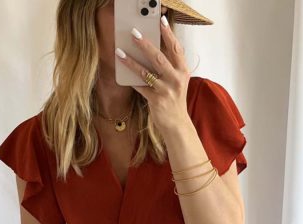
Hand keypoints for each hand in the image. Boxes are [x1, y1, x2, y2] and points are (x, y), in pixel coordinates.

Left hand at [116, 14, 189, 132]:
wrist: (177, 124)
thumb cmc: (175, 99)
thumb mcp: (177, 80)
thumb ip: (170, 66)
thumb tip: (152, 48)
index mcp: (183, 71)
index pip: (176, 48)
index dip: (168, 34)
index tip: (160, 21)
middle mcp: (176, 79)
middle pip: (159, 57)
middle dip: (145, 44)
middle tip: (133, 33)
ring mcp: (166, 90)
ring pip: (146, 72)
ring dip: (131, 62)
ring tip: (120, 52)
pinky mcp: (156, 101)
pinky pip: (141, 87)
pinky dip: (131, 79)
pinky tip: (122, 72)